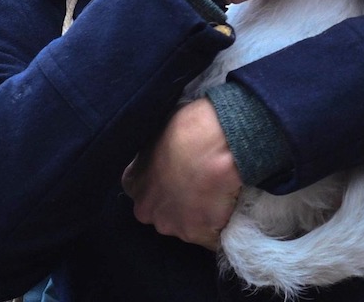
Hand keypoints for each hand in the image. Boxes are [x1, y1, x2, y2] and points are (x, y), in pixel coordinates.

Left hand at [122, 98, 241, 248]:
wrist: (217, 140)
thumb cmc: (190, 125)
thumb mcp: (161, 130)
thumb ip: (156, 151)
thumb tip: (166, 151)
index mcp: (133, 182)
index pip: (144, 190)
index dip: (164, 183)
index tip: (180, 175)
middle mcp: (146, 209)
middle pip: (163, 213)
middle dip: (179, 203)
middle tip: (202, 184)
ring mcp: (172, 225)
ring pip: (187, 226)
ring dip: (201, 215)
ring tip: (220, 194)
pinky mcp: (198, 234)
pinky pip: (211, 237)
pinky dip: (220, 226)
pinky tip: (230, 208)